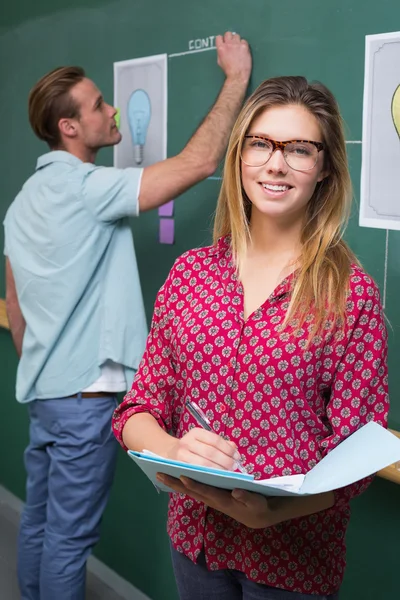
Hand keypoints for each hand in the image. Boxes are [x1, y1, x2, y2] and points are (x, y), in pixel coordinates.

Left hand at [156, 474, 277, 528]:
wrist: (260, 515)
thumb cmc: (259, 507)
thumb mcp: (258, 503)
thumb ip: (247, 497)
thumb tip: (236, 490)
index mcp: (223, 500)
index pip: (205, 491)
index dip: (194, 483)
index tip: (182, 475)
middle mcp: (213, 499)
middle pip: (191, 491)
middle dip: (175, 483)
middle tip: (159, 474)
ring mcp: (211, 498)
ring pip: (191, 490)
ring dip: (176, 483)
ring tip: (162, 473)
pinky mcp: (213, 495)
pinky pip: (195, 489)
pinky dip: (185, 483)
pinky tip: (177, 475)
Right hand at [165, 427, 240, 470]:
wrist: (167, 453)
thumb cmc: (191, 448)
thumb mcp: (203, 441)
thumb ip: (219, 443)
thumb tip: (234, 447)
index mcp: (196, 433)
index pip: (215, 440)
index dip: (228, 449)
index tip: (237, 456)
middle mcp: (187, 442)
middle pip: (211, 452)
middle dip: (225, 461)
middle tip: (234, 467)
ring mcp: (181, 455)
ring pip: (204, 464)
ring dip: (218, 470)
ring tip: (227, 473)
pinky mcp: (178, 467)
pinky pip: (196, 472)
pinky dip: (208, 476)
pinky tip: (215, 478)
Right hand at [216, 31, 251, 83]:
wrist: (238, 75)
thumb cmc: (228, 70)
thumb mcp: (220, 62)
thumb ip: (220, 52)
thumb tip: (221, 48)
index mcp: (221, 48)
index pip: (219, 37)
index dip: (222, 39)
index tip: (224, 42)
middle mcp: (228, 44)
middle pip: (228, 33)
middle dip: (229, 37)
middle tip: (232, 43)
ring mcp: (237, 44)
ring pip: (236, 35)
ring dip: (237, 40)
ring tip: (238, 47)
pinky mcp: (244, 46)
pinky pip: (244, 40)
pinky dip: (243, 44)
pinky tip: (243, 50)